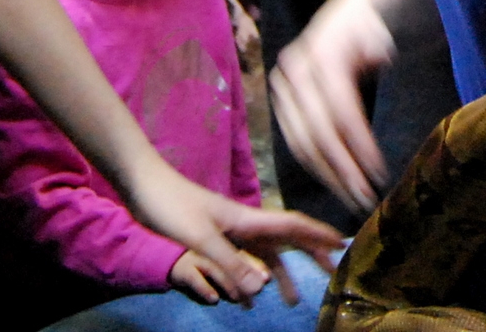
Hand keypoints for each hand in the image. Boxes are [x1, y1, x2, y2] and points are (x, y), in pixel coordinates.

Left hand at [127, 164, 341, 302]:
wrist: (142, 185)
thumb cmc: (170, 206)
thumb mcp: (200, 237)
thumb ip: (229, 263)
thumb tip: (262, 289)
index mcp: (247, 219)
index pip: (292, 226)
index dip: (318, 234)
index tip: (343, 243)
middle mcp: (243, 224)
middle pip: (285, 240)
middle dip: (310, 254)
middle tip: (331, 273)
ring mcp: (228, 231)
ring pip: (263, 254)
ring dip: (280, 274)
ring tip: (292, 300)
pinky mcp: (212, 238)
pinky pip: (240, 262)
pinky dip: (249, 279)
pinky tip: (247, 298)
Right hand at [270, 0, 394, 211]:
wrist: (349, 15)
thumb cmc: (372, 29)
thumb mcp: (381, 35)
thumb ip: (379, 49)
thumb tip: (380, 55)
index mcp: (323, 55)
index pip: (340, 111)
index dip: (358, 146)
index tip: (379, 175)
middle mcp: (296, 72)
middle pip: (317, 133)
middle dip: (343, 171)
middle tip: (365, 199)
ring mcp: (285, 87)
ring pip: (302, 142)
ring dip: (328, 175)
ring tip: (354, 198)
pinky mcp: (282, 101)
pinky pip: (295, 140)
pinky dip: (316, 164)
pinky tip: (336, 181)